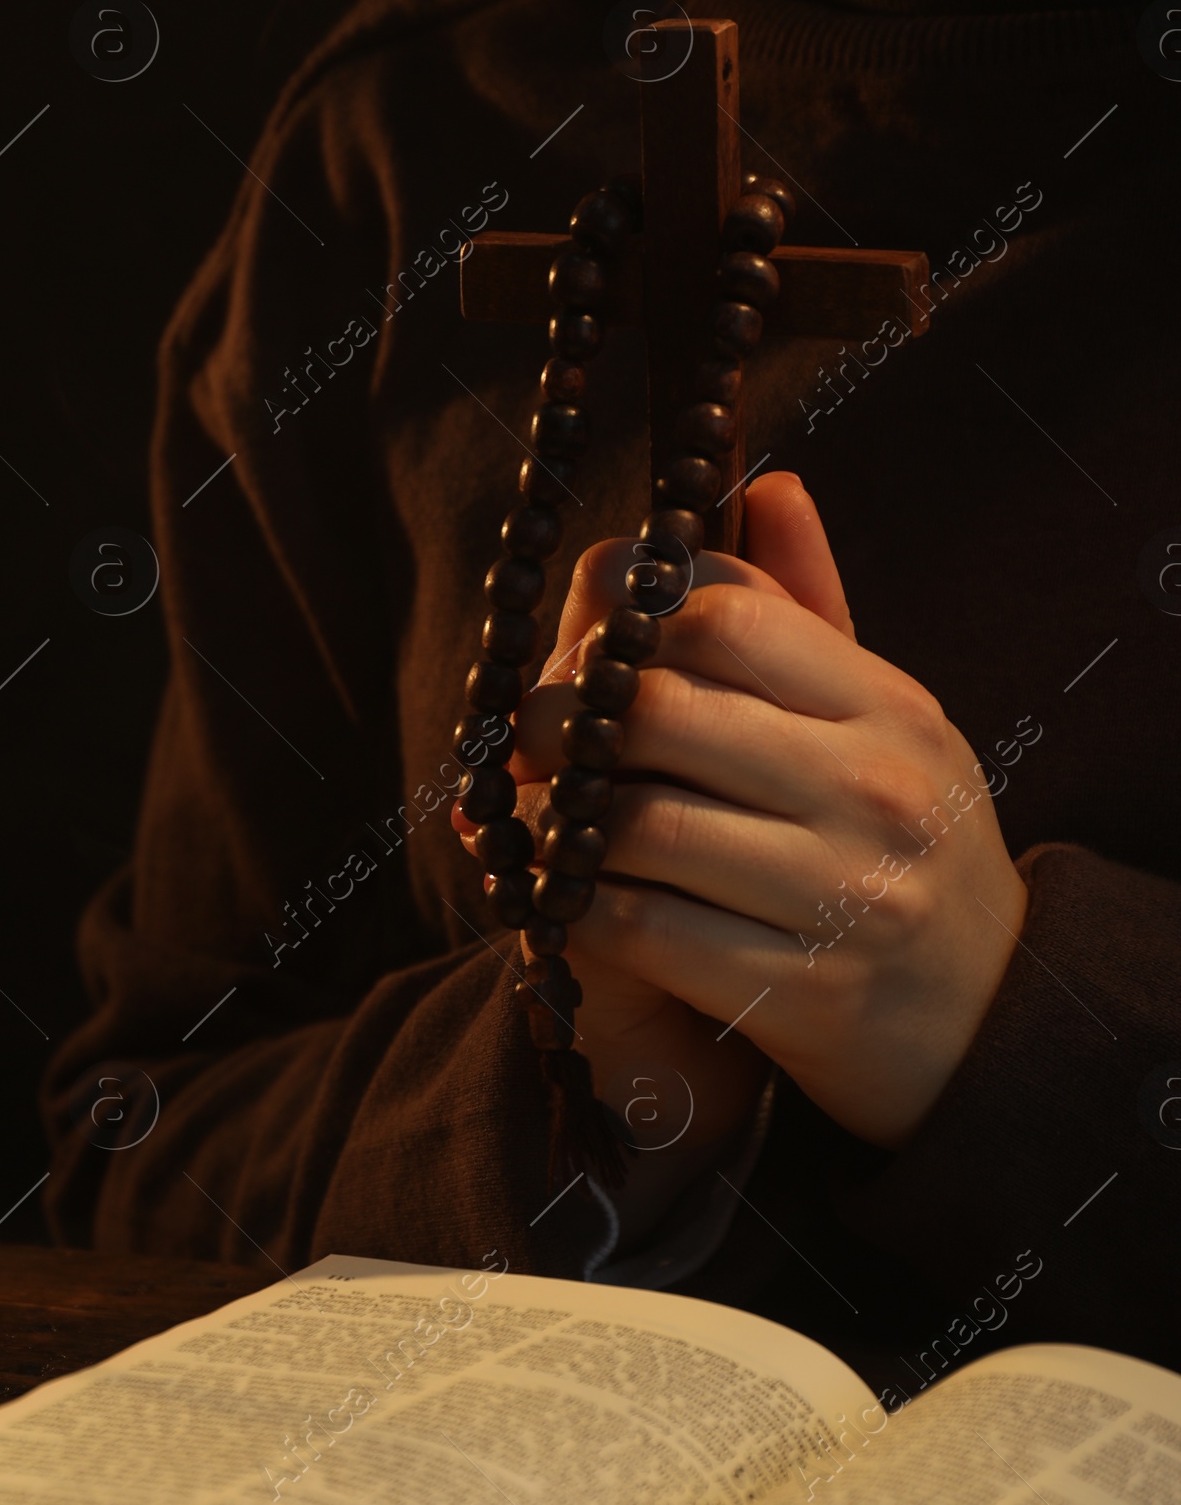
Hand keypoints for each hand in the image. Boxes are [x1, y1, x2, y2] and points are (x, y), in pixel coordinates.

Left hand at [463, 475, 1028, 1152]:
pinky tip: (567, 898)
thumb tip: (766, 485)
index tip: (575, 653)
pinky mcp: (797, 990)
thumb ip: (812, 612)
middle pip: (657, 711)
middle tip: (517, 743)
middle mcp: (873, 790)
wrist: (987, 1019)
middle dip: (556, 721)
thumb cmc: (906, 848)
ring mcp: (841, 894)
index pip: (723, 614)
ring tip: (534, 820)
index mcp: (890, 707)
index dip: (622, 622)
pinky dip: (579, 909)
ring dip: (557, 824)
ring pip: (636, 826)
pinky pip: (640, 929)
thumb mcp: (885, 723)